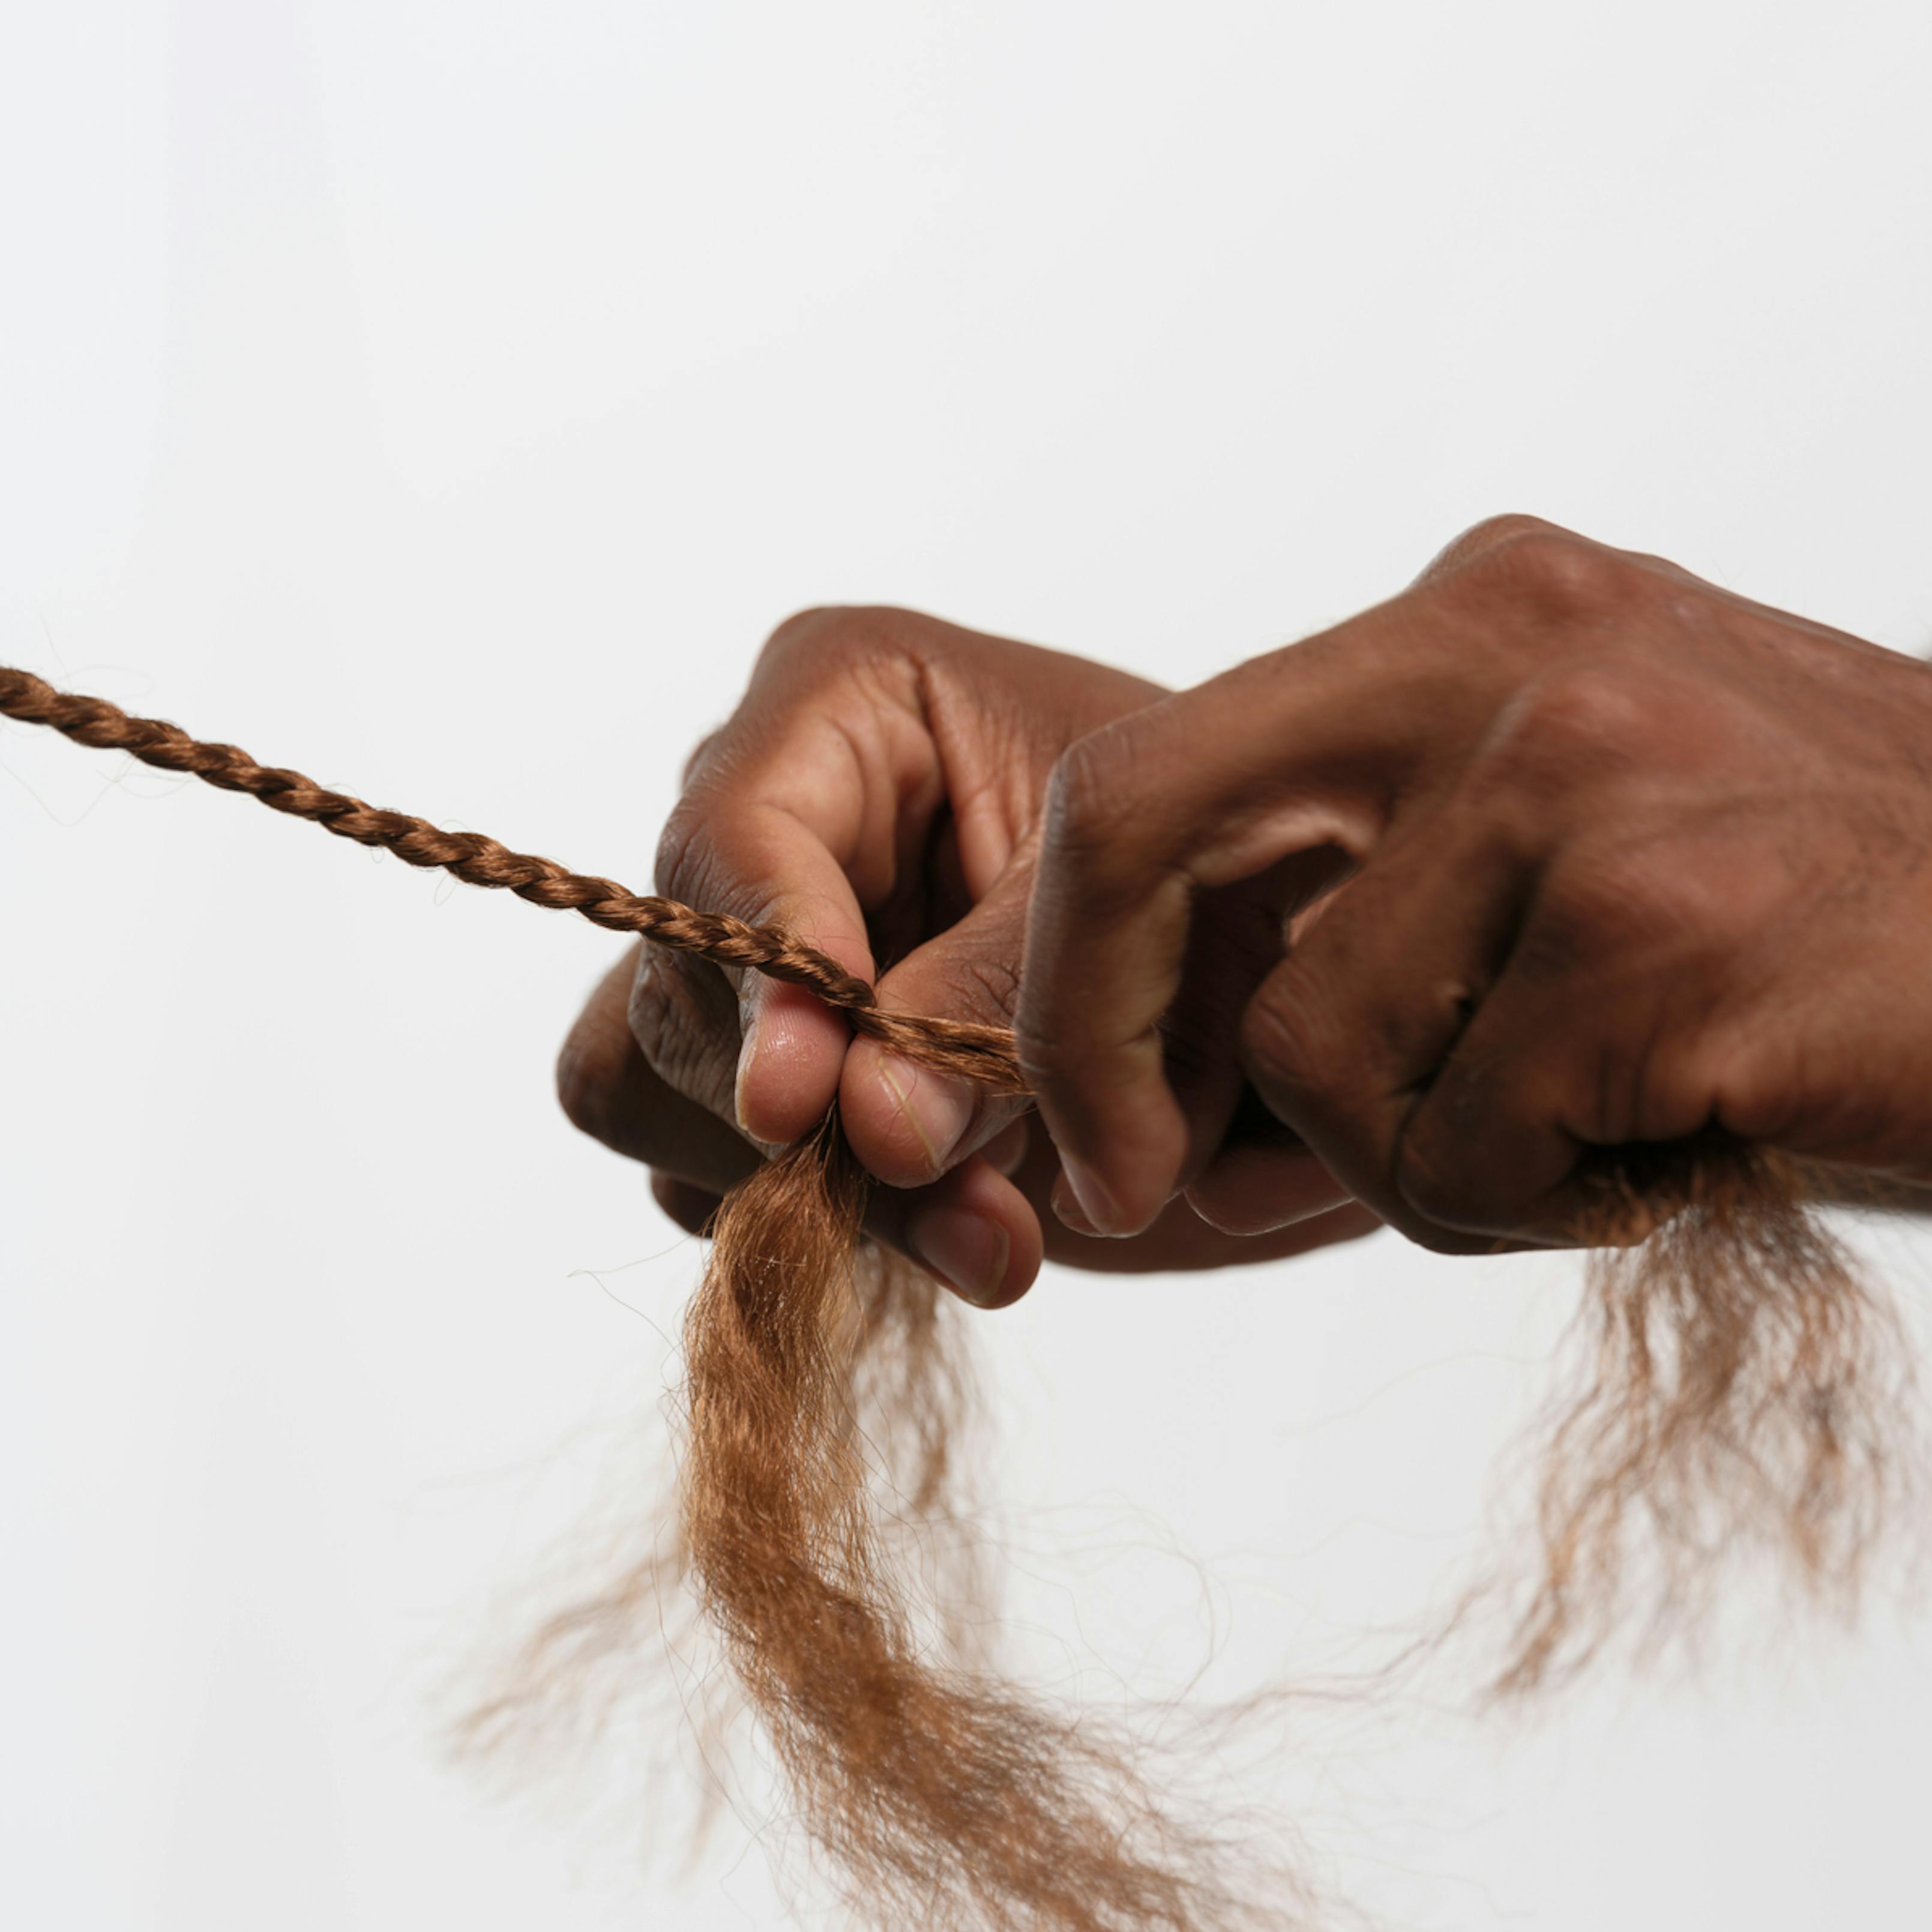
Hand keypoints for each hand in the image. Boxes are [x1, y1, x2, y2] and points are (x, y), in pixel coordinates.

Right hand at [554, 604, 1380, 1298]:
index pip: (731, 838)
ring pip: (648, 1091)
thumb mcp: (1143, 912)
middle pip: (677, 983)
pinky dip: (824, 1230)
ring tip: (991, 1226)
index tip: (802, 1106)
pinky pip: (698, 1177)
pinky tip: (962, 1228)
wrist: (1283, 978)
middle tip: (966, 1201)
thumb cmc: (1232, 878)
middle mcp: (762, 819)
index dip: (763, 978)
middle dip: (810, 1118)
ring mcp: (743, 959)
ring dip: (811, 1188)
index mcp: (842, 701)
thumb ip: (997, 1009)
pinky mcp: (765, 1080)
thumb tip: (868, 1132)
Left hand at [1015, 516, 1931, 1248]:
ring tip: (1625, 1131)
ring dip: (1440, 1170)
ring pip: (1330, 1065)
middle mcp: (1508, 660)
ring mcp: (1587, 791)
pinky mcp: (1667, 944)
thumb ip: (1420, 905)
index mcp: (1487, 617)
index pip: (1158, 768)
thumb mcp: (1627, 831)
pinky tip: (1702, 1146)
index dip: (1074, 962)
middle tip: (1144, 1201)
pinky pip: (1470, 1163)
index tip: (1093, 1126)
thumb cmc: (1904, 912)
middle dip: (1096, 1048)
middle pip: (1141, 834)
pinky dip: (1559, 1209)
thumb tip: (1195, 1104)